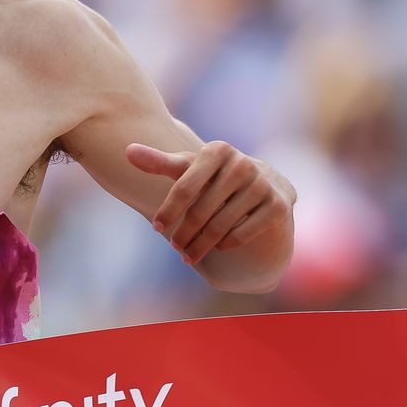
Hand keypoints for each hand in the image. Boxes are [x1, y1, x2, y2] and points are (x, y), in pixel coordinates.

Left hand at [126, 141, 291, 265]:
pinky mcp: (278, 205)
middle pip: (200, 211)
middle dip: (183, 233)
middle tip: (174, 246)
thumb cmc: (214, 176)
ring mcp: (263, 184)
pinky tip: (218, 247)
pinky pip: (243, 232)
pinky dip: (227, 243)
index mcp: (217, 150)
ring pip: (220, 226)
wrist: (265, 182)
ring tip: (187, 255)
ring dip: (200, 245)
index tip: (156, 227)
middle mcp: (242, 163)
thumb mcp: (189, 166)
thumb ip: (160, 162)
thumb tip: (127, 151)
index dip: (168, 211)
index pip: (184, 188)